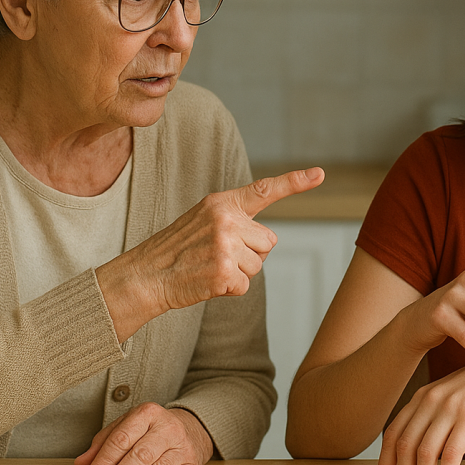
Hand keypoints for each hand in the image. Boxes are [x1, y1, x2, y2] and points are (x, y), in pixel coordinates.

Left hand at [74, 403, 213, 464]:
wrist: (189, 429)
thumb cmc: (150, 431)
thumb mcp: (125, 429)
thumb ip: (102, 446)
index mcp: (146, 414)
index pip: (120, 439)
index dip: (102, 464)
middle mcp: (167, 427)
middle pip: (140, 454)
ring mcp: (182, 445)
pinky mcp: (192, 463)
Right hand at [98, 167, 323, 339]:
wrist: (144, 276)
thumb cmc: (175, 252)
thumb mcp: (202, 222)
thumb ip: (234, 221)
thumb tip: (267, 241)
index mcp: (222, 203)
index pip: (264, 190)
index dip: (295, 181)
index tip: (320, 173)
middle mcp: (226, 219)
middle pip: (268, 242)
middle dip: (250, 255)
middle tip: (217, 257)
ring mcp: (226, 245)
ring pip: (258, 266)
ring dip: (238, 274)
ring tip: (208, 268)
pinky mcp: (224, 271)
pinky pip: (245, 286)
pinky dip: (229, 290)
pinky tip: (207, 282)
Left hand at [377, 356, 464, 464]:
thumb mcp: (449, 396)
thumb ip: (432, 416)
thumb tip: (420, 450)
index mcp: (421, 396)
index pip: (392, 433)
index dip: (385, 462)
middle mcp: (430, 400)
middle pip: (405, 446)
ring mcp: (449, 407)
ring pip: (426, 453)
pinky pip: (452, 453)